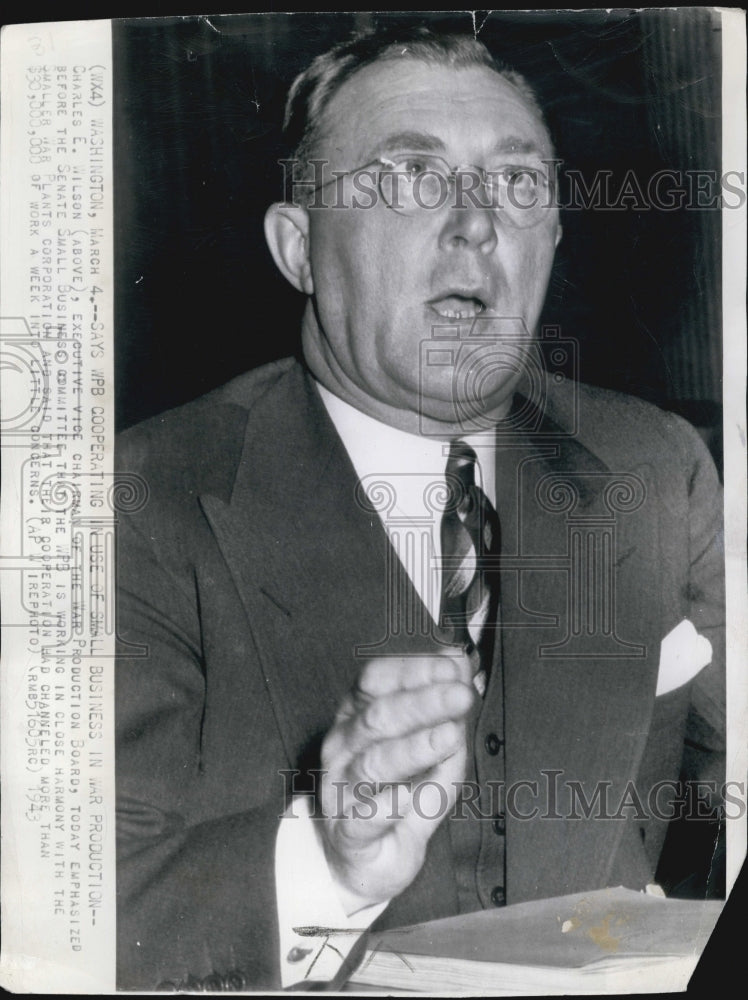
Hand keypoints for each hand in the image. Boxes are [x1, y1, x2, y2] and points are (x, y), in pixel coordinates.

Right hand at [318, 651, 473, 913]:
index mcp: (358, 716)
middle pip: (378, 716)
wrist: (364, 862)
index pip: (377, 680)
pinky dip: (390, 805)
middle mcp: (344, 747)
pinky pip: (367, 817)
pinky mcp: (349, 832)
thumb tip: (465, 665)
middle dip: (424, 702)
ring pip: (373, 762)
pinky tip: (409, 796)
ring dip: (414, 747)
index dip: (415, 670)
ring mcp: (341, 789)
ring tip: (449, 736)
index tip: (453, 668)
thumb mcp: (430, 750)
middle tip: (461, 695)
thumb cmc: (398, 796)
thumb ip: (446, 711)